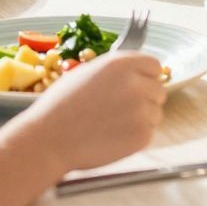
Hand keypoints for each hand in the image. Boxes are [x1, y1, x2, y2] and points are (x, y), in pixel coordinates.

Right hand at [20, 52, 167, 174]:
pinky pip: (148, 133)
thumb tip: (137, 72)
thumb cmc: (61, 106)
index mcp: (121, 64)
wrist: (47, 140)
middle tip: (121, 110)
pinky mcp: (141, 136)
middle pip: (159, 89)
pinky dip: (134, 137)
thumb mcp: (86, 73)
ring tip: (110, 124)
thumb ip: (116, 70)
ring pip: (155, 112)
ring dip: (140, 118)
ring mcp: (141, 111)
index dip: (146, 77)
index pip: (154, 66)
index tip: (137, 85)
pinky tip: (111, 137)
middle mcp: (135, 84)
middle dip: (145, 98)